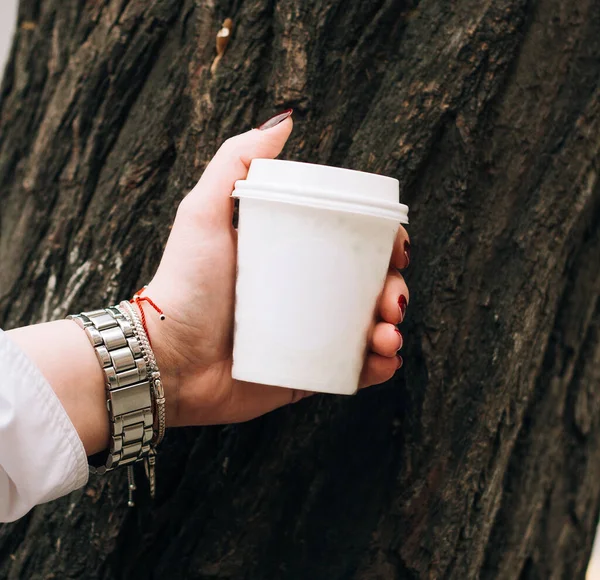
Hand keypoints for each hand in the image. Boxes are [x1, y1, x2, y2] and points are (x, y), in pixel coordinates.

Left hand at [144, 114, 410, 426]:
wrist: (166, 358)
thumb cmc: (182, 284)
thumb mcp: (205, 212)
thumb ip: (236, 162)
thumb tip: (284, 120)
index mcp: (291, 258)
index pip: (352, 247)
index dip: (383, 246)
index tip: (396, 249)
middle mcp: (304, 296)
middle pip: (368, 289)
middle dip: (394, 292)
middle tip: (390, 300)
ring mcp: (307, 337)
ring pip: (367, 331)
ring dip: (392, 330)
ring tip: (386, 334)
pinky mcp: (305, 374)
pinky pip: (352, 372)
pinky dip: (378, 367)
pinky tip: (383, 359)